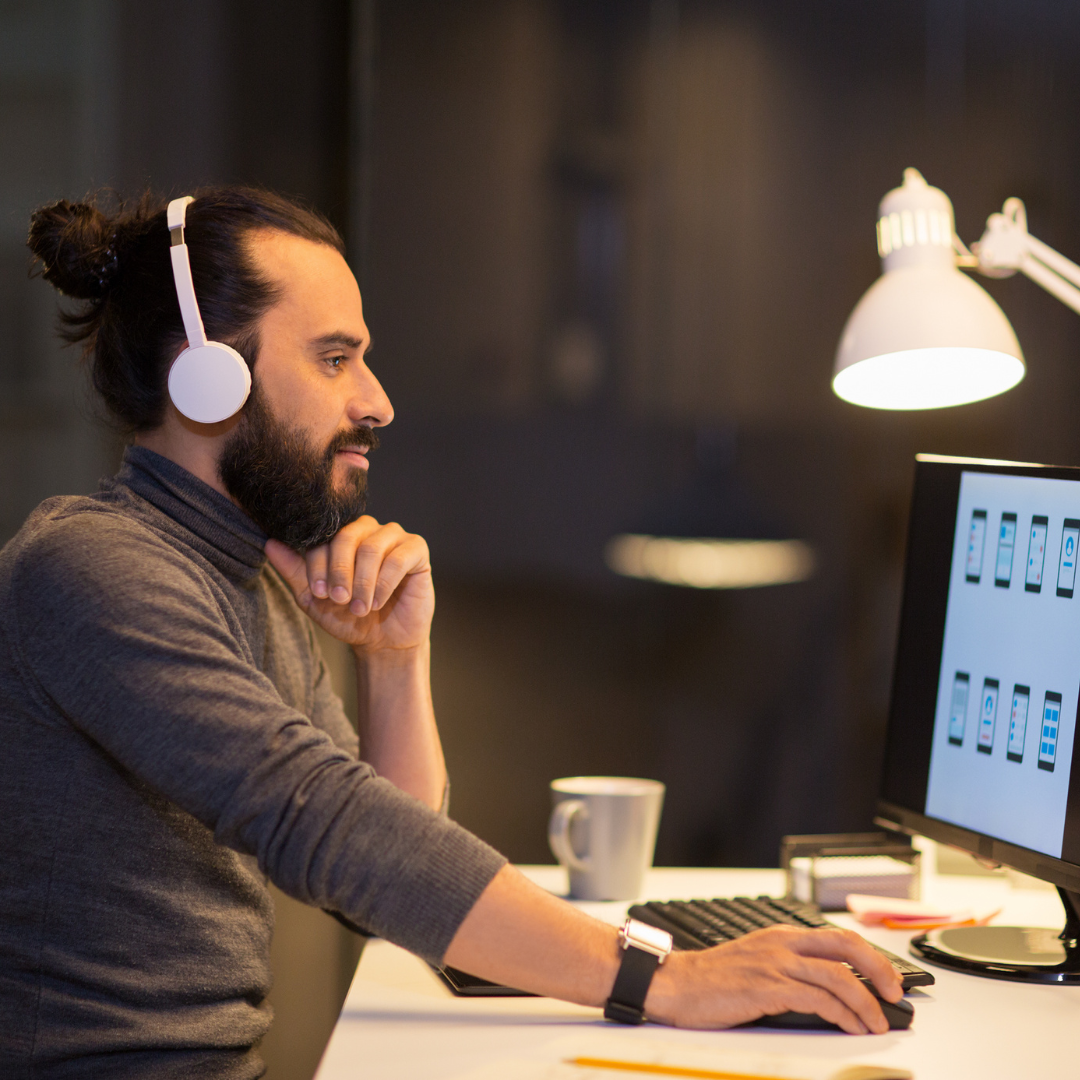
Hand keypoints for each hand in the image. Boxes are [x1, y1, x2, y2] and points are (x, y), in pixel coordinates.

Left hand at [265, 516, 433, 652]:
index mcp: (341, 535)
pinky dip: (385, 583)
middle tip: (338, 599)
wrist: (383, 641)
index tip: (318, 593)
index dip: (318, 564)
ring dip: (363, 582)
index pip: (324, 536)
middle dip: (339, 571)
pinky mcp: (417, 550)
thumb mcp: (314, 598)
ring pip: (372, 548)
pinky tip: (377, 602)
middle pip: (347, 536)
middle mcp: (368, 529)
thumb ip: (294, 571)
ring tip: (360, 608)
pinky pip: (399, 558)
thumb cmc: (348, 616)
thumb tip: (270, 542)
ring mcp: (394, 537)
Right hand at [646, 924, 904, 1034]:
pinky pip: (818, 999)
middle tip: (895, 994)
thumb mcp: (755, 963)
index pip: (836, 937)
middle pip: (845, 947)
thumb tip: (826, 992)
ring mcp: (775, 963)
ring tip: (877, 1023)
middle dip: (878, 970)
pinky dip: (843, 1014)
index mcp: (781, 935)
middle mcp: (782, 943)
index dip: (869, 957)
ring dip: (866, 1003)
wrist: (675, 984)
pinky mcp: (767, 987)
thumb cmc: (711, 981)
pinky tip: (850, 1027)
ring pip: (837, 976)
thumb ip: (787, 969)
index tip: (887, 979)